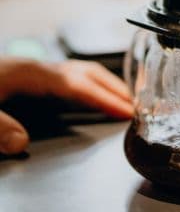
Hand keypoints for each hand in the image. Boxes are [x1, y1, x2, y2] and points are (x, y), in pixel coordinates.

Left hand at [0, 59, 132, 154]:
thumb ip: (0, 127)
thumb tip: (22, 144)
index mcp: (29, 73)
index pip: (78, 84)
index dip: (105, 98)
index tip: (126, 111)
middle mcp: (36, 67)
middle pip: (86, 72)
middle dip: (114, 88)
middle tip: (135, 106)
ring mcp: (32, 69)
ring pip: (78, 72)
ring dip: (102, 85)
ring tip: (119, 100)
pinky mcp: (25, 76)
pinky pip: (67, 78)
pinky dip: (85, 88)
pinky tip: (86, 99)